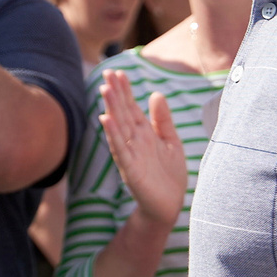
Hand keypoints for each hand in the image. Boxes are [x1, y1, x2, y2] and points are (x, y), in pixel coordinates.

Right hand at [99, 70, 186, 229]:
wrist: (169, 205)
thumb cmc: (169, 175)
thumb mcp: (171, 142)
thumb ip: (163, 120)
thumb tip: (156, 94)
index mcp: (144, 133)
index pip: (131, 107)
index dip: (125, 90)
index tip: (118, 71)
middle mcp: (134, 141)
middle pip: (123, 112)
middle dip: (115, 93)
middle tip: (106, 72)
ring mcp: (130, 154)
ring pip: (119, 127)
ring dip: (111, 108)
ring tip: (105, 89)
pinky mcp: (130, 170)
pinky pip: (119, 149)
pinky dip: (112, 134)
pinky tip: (106, 120)